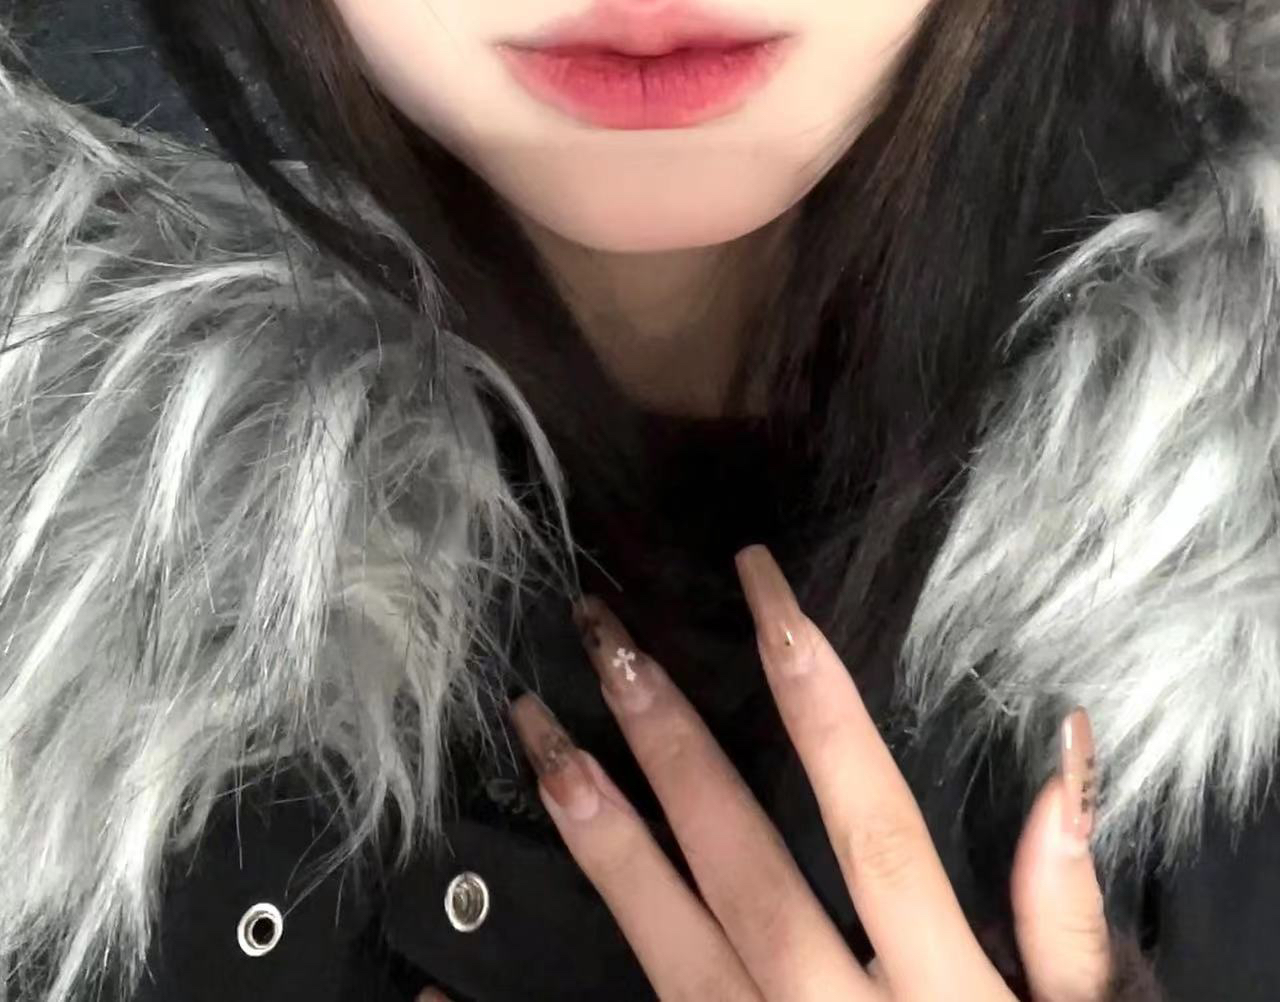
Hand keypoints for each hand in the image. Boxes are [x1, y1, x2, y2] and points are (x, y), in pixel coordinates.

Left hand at [423, 543, 1112, 1000]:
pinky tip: (459, 960)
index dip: (814, 694)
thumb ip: (1068, 920)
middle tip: (603, 633)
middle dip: (670, 743)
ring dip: (599, 836)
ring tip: (538, 738)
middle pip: (744, 866)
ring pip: (668, 946)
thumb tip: (1064, 758)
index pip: (868, 817)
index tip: (762, 588)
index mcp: (942, 993)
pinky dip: (535, 998)